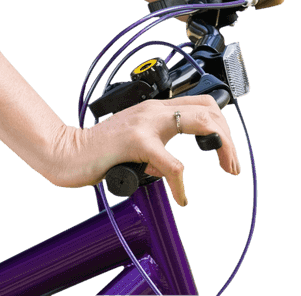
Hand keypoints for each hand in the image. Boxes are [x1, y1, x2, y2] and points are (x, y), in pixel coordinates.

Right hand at [47, 96, 239, 207]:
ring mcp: (145, 123)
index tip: (224, 152)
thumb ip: (155, 147)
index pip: (199, 104)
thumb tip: (172, 169)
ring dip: (223, 149)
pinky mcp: (136, 142)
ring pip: (200, 123)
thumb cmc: (98, 151)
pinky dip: (182, 186)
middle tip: (231, 165)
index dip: (220, 126)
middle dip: (228, 139)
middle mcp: (151, 110)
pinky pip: (174, 165)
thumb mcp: (134, 143)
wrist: (69, 153)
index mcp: (152, 109)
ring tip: (226, 169)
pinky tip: (181, 197)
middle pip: (208, 109)